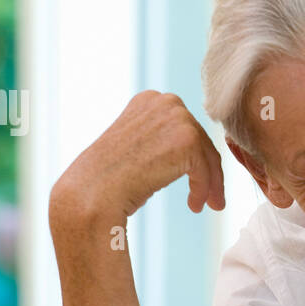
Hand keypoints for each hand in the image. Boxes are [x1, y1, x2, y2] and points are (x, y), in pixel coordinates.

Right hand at [50, 90, 225, 222]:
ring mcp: (178, 118)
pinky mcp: (187, 140)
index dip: (195, 155)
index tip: (198, 177)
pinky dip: (203, 190)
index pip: (186, 127)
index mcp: (150, 99)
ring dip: (210, 183)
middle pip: (201, 140)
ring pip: (207, 156)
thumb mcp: (137, 145)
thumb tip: (191, 151)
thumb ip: (162, 139)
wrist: (93, 192)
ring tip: (208, 204)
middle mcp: (165, 101)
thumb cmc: (109, 178)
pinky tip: (194, 205)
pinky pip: (206, 170)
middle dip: (208, 170)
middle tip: (211, 198)